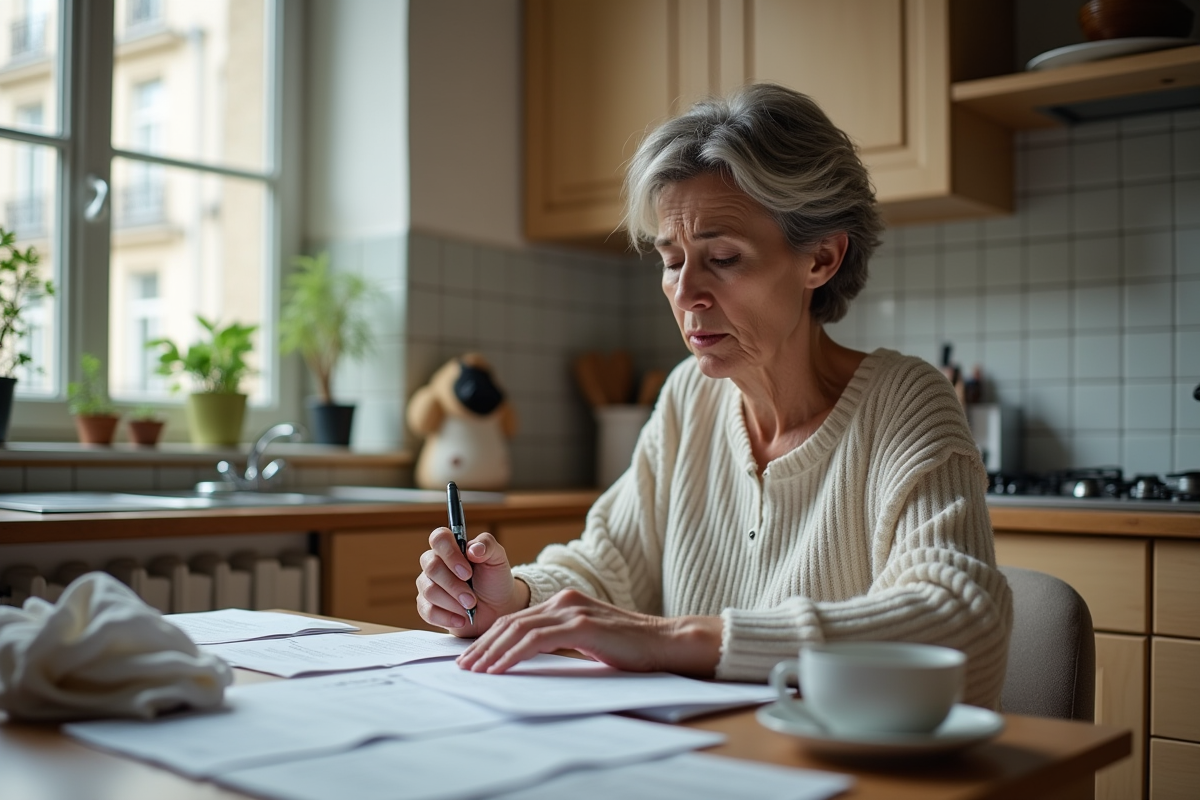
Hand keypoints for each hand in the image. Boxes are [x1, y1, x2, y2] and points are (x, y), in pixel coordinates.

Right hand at [416, 528, 529, 635]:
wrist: (498, 608)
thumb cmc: (494, 580)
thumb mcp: (497, 558)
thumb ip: (487, 545)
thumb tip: (473, 548)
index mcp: (451, 547)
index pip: (438, 538)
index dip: (450, 553)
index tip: (467, 572)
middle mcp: (435, 564)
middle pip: (431, 567)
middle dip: (454, 585)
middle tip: (472, 598)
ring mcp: (428, 585)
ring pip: (429, 591)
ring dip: (453, 602)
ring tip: (470, 607)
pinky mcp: (427, 607)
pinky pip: (427, 611)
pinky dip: (446, 617)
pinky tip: (462, 619)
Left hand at [456, 588, 723, 676]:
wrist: (667, 643)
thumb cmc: (631, 648)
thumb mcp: (589, 641)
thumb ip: (562, 641)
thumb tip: (530, 658)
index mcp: (565, 602)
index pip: (517, 619)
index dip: (491, 638)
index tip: (473, 657)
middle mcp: (564, 600)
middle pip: (511, 621)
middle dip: (483, 645)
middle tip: (464, 666)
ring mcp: (573, 611)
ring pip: (518, 629)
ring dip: (491, 652)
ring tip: (474, 671)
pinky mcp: (581, 626)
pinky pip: (536, 640)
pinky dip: (513, 655)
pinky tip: (499, 669)